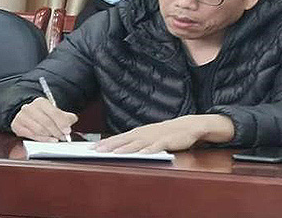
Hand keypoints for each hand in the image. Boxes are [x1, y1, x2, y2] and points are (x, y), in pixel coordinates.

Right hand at [10, 97, 77, 141]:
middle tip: (63, 136)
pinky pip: (32, 136)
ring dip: (50, 136)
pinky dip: (43, 139)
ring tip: (57, 138)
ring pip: (39, 130)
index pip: (53, 112)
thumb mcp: (55, 111)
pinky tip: (49, 140)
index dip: (62, 123)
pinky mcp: (17, 126)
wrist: (28, 114)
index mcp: (40, 102)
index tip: (67, 131)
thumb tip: (71, 122)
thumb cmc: (43, 114)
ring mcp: (22, 117)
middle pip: (46, 123)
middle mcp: (29, 108)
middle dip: (57, 131)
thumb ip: (65, 116)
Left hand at [94, 114, 233, 153]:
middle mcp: (145, 133)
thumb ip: (136, 142)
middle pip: (124, 140)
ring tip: (114, 153)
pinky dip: (148, 151)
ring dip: (125, 148)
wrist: (189, 126)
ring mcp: (155, 137)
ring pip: (137, 144)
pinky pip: (156, 147)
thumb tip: (119, 148)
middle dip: (110, 145)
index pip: (119, 138)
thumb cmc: (167, 133)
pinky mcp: (167, 141)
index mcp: (139, 132)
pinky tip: (141, 155)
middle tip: (96, 151)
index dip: (106, 143)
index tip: (92, 148)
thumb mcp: (150, 136)